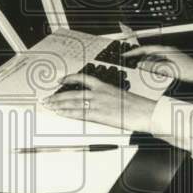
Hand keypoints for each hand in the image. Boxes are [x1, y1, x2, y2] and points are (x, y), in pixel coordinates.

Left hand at [41, 75, 155, 132]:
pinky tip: (61, 113)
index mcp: (104, 86)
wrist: (145, 112)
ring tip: (49, 105)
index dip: (69, 78)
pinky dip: (68, 112)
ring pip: (73, 102)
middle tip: (48, 98)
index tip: (61, 80)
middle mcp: (99, 93)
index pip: (83, 78)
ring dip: (59, 104)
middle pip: (73, 92)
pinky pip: (79, 113)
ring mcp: (98, 103)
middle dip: (58, 95)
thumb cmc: (137, 106)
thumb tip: (100, 102)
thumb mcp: (120, 96)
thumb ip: (108, 98)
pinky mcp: (99, 114)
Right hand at [122, 45, 192, 83]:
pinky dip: (154, 64)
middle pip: (150, 51)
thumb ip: (154, 67)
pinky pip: (160, 61)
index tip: (127, 55)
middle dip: (140, 55)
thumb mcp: (169, 70)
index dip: (136, 52)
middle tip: (130, 60)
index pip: (147, 48)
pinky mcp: (175, 61)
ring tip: (139, 66)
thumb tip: (141, 64)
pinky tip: (153, 71)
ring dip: (147, 60)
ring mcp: (172, 56)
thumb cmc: (191, 71)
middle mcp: (169, 51)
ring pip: (155, 56)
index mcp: (167, 50)